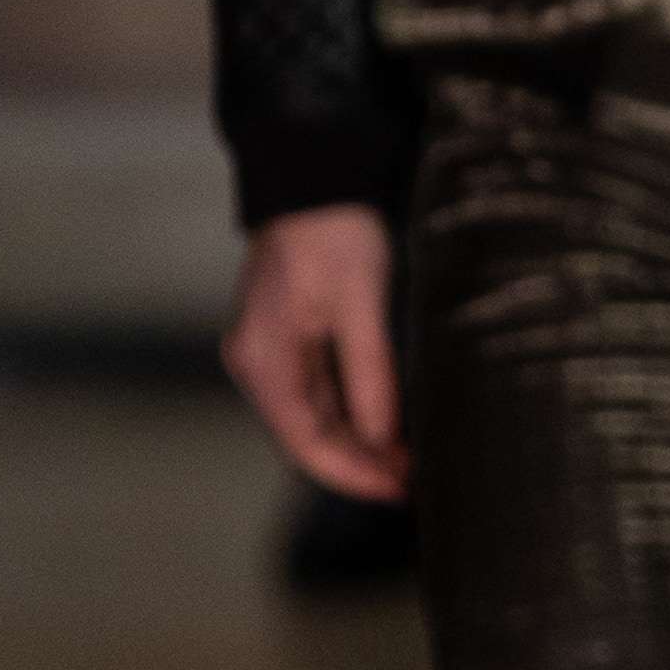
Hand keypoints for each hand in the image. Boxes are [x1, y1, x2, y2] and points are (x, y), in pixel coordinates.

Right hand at [223, 204, 406, 498]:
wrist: (314, 178)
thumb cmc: (335, 232)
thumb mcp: (362, 303)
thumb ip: (369, 373)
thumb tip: (383, 437)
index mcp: (263, 358)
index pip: (305, 440)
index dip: (352, 472)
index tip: (398, 490)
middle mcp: (256, 363)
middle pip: (305, 435)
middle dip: (358, 463)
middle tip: (413, 481)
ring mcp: (269, 353)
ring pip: (312, 418)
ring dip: (356, 443)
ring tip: (407, 462)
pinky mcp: (288, 340)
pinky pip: (317, 393)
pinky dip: (350, 415)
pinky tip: (385, 427)